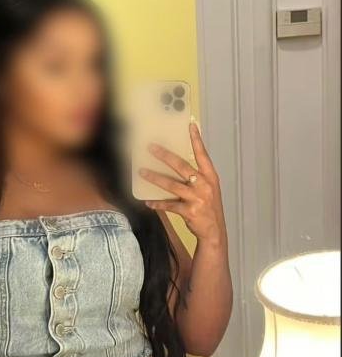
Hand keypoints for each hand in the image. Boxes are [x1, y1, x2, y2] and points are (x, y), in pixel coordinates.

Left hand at [141, 123, 226, 247]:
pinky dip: (158, 204)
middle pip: (182, 166)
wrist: (214, 231)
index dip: (197, 140)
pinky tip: (148, 202)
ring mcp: (197, 198)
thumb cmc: (209, 208)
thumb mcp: (208, 190)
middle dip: (165, 156)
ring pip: (172, 185)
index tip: (191, 125)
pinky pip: (169, 205)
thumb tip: (175, 166)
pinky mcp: (190, 211)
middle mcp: (204, 185)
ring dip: (155, 178)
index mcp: (210, 177)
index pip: (203, 155)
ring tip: (142, 172)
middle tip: (151, 148)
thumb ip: (196, 178)